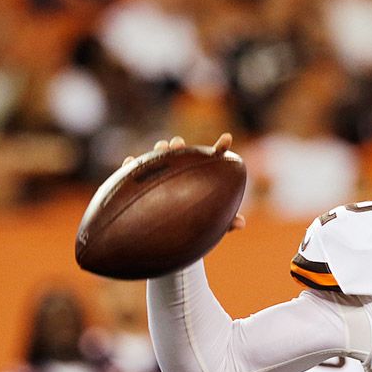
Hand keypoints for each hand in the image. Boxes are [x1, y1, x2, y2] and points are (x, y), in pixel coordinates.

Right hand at [124, 134, 245, 232]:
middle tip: (179, 145)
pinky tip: (130, 161)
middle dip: (178, 145)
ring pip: (159, 157)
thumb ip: (227, 222)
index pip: (213, 158)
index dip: (221, 147)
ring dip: (160, 150)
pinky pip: (135, 171)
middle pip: (180, 152)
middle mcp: (182, 170)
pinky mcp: (142, 182)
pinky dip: (132, 165)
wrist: (173, 233)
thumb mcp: (213, 223)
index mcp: (202, 176)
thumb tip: (241, 224)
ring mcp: (162, 174)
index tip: (227, 139)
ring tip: (161, 148)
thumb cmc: (197, 223)